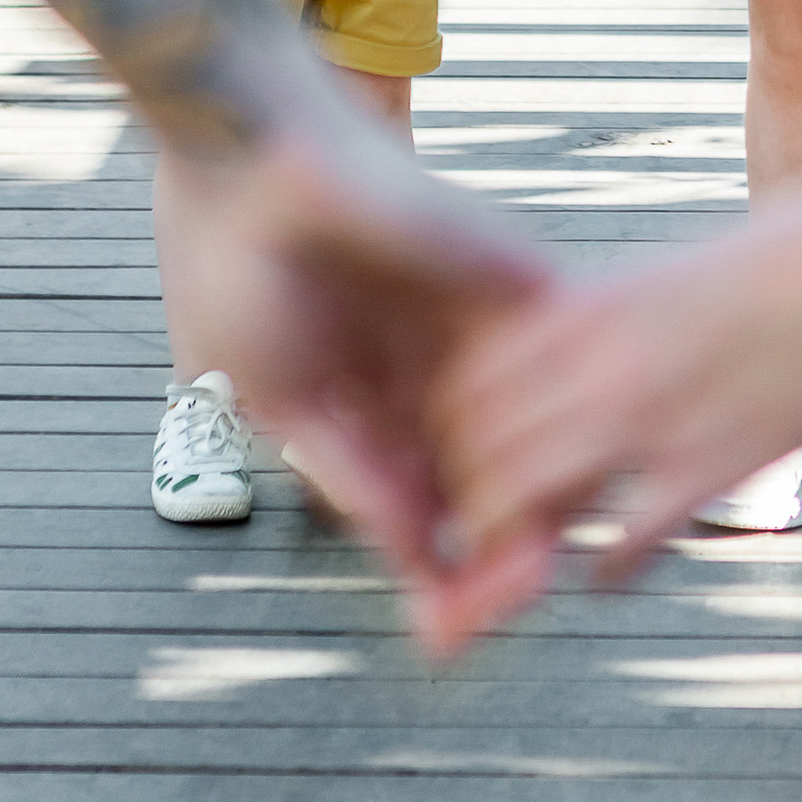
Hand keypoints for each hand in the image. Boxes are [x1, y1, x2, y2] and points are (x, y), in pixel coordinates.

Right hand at [152, 82, 565, 639]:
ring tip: (535, 567)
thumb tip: (416, 559)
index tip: (450, 643)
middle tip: (512, 609)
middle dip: (504, 556)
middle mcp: (438, 382)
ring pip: (532, 439)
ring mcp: (477, 335)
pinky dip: (560, 417)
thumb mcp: (288, 403)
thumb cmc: (242, 275)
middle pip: (493, 488)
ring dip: (541, 505)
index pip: (430, 510)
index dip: (443, 579)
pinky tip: (555, 464)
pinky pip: (553, 360)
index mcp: (378, 411)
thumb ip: (357, 477)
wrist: (251, 159)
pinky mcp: (510, 283)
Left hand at [428, 185, 801, 640]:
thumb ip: (608, 319)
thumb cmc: (785, 252)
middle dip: (471, 495)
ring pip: (525, 499)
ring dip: (524, 538)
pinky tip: (615, 572)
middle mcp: (599, 362)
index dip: (453, 432)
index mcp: (587, 306)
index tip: (469, 457)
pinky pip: (622, 546)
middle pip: (475, 450)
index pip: (465, 384)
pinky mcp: (709, 468)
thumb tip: (571, 353)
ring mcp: (650, 419)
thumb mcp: (668, 272)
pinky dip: (608, 571)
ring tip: (542, 555)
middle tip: (492, 523)